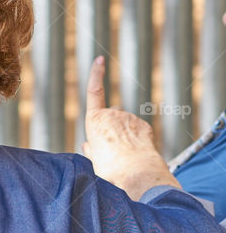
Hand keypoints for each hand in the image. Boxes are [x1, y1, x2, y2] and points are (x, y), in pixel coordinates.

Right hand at [83, 56, 179, 198]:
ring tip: (125, 156)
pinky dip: (137, 139)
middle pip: (111, 118)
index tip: (100, 59)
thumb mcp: (94, 158)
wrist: (135, 173)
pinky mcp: (144, 125)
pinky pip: (138, 131)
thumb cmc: (109, 168)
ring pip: (125, 126)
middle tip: (112, 152)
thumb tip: (88, 145)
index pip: (94, 92)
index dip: (96, 75)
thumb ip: (91, 149)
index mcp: (95, 120)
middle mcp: (113, 114)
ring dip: (125, 137)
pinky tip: (136, 153)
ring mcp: (130, 118)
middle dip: (111, 129)